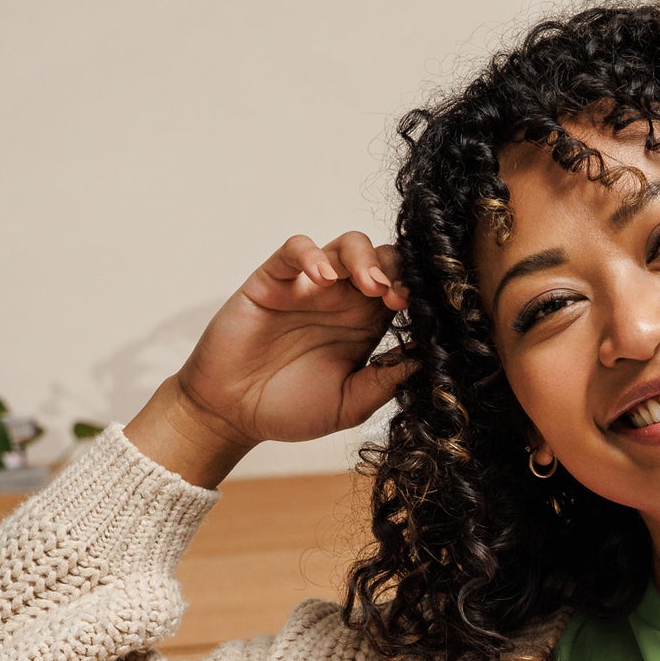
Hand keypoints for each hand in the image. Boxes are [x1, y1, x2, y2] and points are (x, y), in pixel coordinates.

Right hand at [173, 232, 416, 446]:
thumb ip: (384, 382)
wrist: (233, 414)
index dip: (415, 294)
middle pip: (382, 259)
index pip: (402, 291)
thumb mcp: (349, 405)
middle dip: (397, 270)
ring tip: (370, 285)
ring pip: (346, 245)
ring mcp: (308, 287)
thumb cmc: (290, 409)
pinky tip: (322, 278)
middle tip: (398, 298)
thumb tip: (426, 360)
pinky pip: (294, 249)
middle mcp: (342, 301)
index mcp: (366, 326)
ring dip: (365, 258)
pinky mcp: (273, 280)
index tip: (422, 313)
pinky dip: (311, 254)